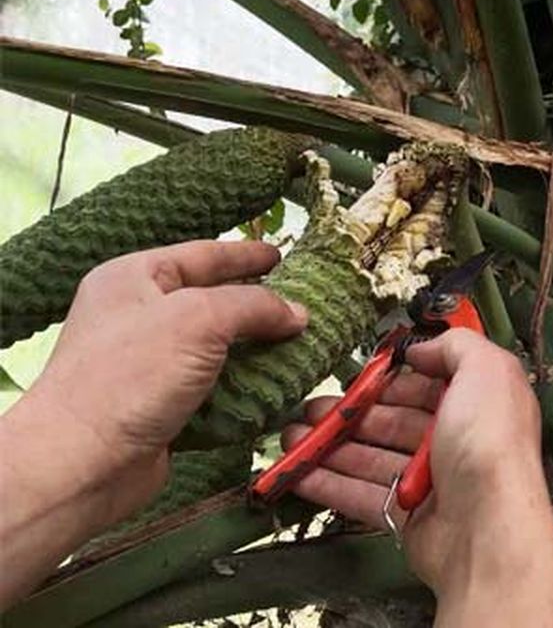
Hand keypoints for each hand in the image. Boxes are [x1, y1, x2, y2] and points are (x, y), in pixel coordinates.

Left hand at [0, 240, 306, 606]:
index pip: (202, 255)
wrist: (85, 462)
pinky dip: (245, 384)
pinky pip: (215, 385)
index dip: (245, 255)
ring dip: (257, 348)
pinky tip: (277, 384)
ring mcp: (150, 362)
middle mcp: (139, 315)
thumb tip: (299, 314)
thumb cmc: (131, 377)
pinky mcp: (163, 404)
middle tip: (303, 302)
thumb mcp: (198, 320)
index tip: (283, 256)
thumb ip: (254, 306)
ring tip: (301, 344)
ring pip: (218, 346)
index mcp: (134, 278)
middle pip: (212, 299)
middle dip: (258, 303)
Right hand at [282, 328, 552, 624]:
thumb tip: (421, 348)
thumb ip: (456, 346)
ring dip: (329, 446)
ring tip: (291, 437)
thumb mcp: (486, 371)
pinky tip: (297, 473)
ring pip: (372, 457)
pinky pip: (361, 495)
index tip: (356, 376)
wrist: (486, 527)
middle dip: (350, 413)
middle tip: (310, 408)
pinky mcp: (407, 517)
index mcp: (477, 406)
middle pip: (393, 421)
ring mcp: (430, 482)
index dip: (390, 380)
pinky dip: (328, 484)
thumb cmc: (490, 444)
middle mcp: (457, 441)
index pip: (427, 386)